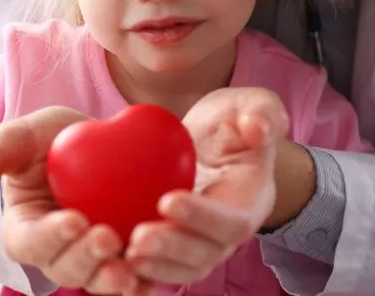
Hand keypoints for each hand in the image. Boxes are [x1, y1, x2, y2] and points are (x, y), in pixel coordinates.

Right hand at [0, 106, 141, 294]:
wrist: (95, 144)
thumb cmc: (50, 140)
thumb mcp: (24, 136)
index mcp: (24, 229)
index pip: (30, 241)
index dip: (50, 236)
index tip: (72, 219)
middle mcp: (55, 253)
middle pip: (64, 269)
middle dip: (85, 259)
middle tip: (106, 236)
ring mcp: (89, 260)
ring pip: (95, 281)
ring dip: (110, 280)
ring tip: (128, 269)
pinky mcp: (120, 258)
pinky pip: (129, 280)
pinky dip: (139, 284)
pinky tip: (151, 281)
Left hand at [124, 87, 288, 284]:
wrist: (209, 141)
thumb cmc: (232, 121)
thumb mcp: (250, 105)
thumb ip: (262, 112)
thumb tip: (259, 128)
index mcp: (249, 201)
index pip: (232, 220)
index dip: (202, 216)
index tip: (167, 200)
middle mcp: (228, 232)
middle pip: (205, 254)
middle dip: (172, 249)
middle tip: (138, 238)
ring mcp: (202, 244)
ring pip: (183, 269)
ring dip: (155, 266)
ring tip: (124, 253)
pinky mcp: (176, 247)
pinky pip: (161, 266)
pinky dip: (140, 270)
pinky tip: (112, 260)